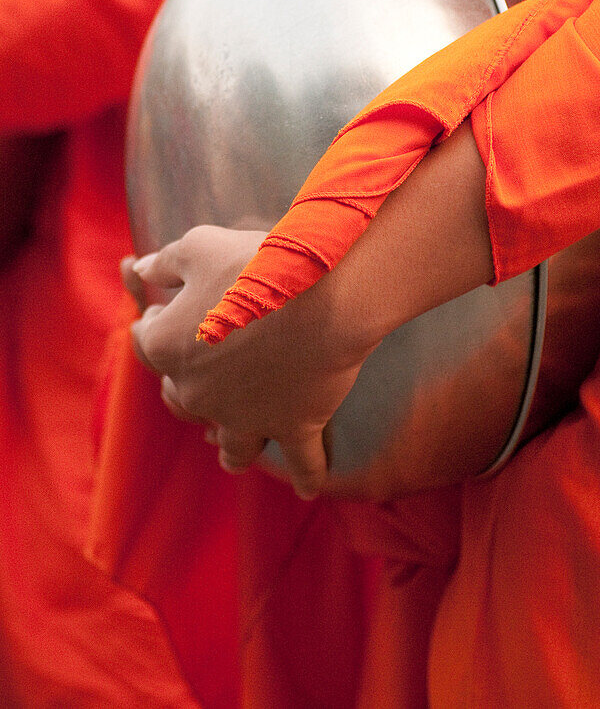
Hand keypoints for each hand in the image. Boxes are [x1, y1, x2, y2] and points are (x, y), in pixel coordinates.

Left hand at [129, 224, 371, 497]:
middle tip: (204, 371)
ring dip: (231, 444)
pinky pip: (301, 464)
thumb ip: (165, 262)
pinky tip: (308, 490)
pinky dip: (307, 477)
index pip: (144, 340)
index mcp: (167, 346)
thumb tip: (142, 269)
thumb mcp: (198, 245)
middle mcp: (198, 393)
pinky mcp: (294, 427)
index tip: (165, 310)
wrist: (321, 293)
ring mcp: (246, 418)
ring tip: (233, 447)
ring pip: (231, 446)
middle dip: (186, 387)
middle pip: (181, 400)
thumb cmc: (255, 262)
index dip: (155, 322)